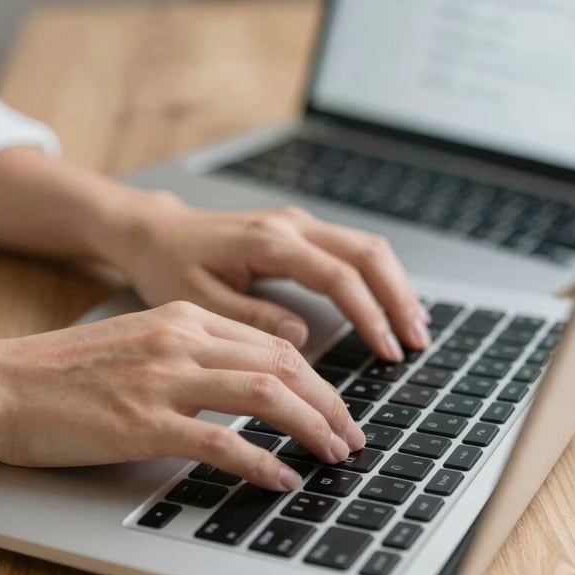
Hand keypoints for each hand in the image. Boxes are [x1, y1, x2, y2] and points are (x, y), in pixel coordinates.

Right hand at [0, 302, 364, 489]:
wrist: (1, 382)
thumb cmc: (69, 369)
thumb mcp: (143, 341)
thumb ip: (196, 353)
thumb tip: (253, 380)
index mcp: (185, 318)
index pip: (273, 343)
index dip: (317, 378)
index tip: (335, 406)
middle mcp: (182, 340)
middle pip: (282, 365)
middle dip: (329, 403)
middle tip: (351, 435)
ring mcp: (164, 381)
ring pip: (265, 395)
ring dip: (311, 427)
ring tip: (334, 454)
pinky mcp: (143, 424)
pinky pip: (222, 441)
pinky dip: (261, 461)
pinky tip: (281, 478)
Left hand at [110, 193, 429, 360]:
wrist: (157, 233)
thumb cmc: (170, 264)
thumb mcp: (198, 300)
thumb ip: (250, 318)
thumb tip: (301, 336)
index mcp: (268, 242)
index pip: (338, 276)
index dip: (369, 314)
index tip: (387, 351)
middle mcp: (291, 225)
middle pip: (367, 253)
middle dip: (398, 298)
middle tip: (416, 342)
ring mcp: (298, 224)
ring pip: (367, 247)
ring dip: (395, 286)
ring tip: (414, 327)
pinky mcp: (299, 232)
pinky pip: (352, 249)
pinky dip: (378, 277)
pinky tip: (387, 303)